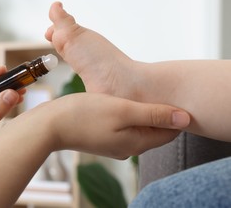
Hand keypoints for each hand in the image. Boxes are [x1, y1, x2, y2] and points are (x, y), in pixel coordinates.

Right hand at [31, 93, 190, 158]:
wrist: (50, 125)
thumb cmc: (83, 115)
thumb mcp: (122, 110)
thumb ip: (154, 114)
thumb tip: (185, 119)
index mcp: (136, 143)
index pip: (170, 131)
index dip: (174, 113)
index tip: (169, 92)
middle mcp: (128, 148)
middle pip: (155, 130)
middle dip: (158, 111)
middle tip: (152, 88)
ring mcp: (114, 144)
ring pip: (139, 127)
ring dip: (141, 111)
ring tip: (134, 92)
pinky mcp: (103, 138)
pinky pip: (124, 126)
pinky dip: (126, 114)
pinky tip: (118, 101)